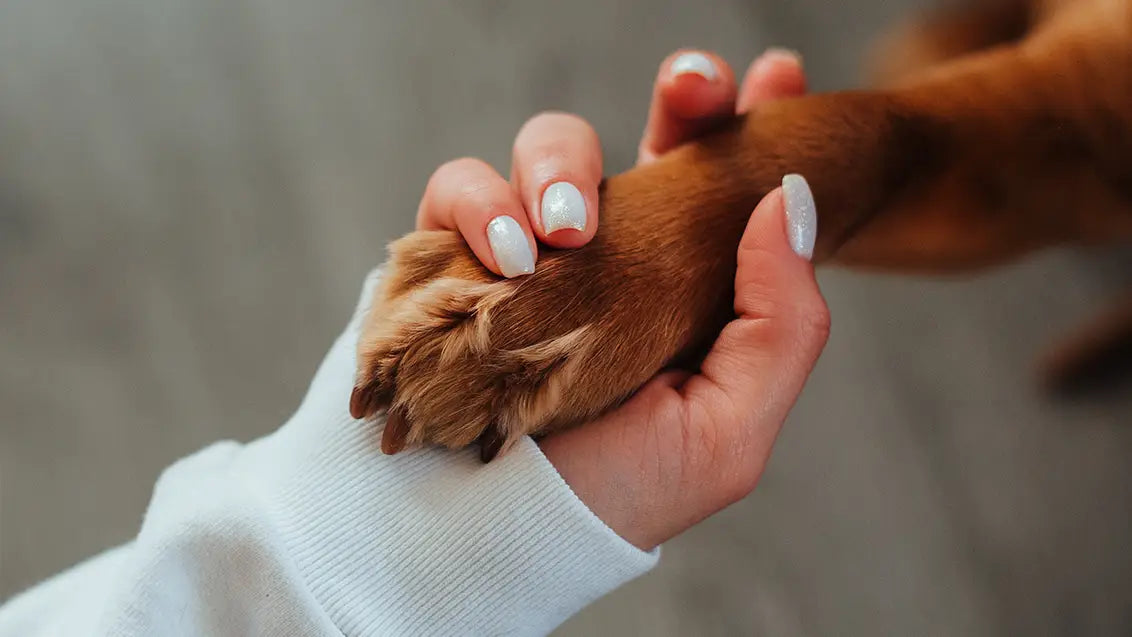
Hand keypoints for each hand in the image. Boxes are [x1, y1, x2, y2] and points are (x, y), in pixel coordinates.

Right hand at [417, 48, 826, 548]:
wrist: (485, 538)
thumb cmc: (610, 493)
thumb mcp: (725, 431)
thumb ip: (780, 324)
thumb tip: (790, 200)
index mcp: (682, 287)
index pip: (723, 189)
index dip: (750, 124)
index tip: (779, 77)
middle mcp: (610, 258)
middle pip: (648, 139)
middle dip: (681, 98)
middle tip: (695, 84)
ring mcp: (529, 251)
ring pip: (548, 147)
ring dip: (560, 163)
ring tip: (560, 232)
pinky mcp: (452, 256)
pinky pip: (458, 188)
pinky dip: (478, 205)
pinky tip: (505, 255)